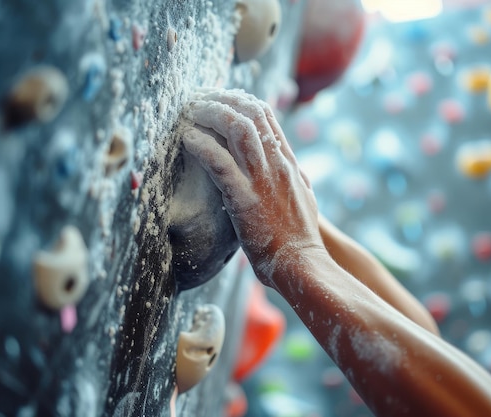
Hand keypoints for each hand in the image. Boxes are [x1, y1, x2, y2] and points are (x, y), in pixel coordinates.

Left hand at [181, 89, 323, 285]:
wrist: (304, 264)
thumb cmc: (299, 238)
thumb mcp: (301, 197)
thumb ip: (290, 177)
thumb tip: (284, 166)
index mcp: (288, 162)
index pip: (265, 115)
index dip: (238, 100)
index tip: (217, 99)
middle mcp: (277, 164)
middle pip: (251, 112)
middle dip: (221, 100)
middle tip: (197, 100)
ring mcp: (263, 180)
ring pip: (238, 129)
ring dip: (210, 115)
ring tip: (189, 113)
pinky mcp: (246, 199)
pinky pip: (221, 163)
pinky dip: (201, 147)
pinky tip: (186, 140)